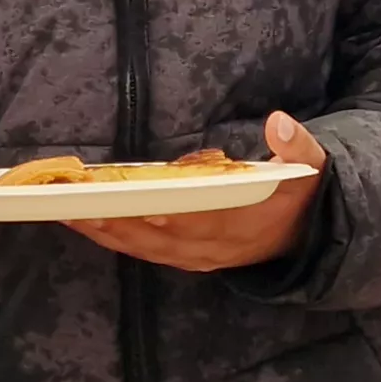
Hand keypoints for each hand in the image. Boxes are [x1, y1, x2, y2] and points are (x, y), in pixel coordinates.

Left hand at [68, 112, 326, 271]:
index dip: (172, 216)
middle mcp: (215, 247)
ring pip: (146, 249)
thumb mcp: (309, 167)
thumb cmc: (296, 194)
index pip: (202, 222)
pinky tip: (87, 224)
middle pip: (160, 239)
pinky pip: (144, 252)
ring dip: (108, 233)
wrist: (302, 239)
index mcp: (244, 224)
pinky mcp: (185, 259)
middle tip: (80, 206)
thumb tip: (278, 122)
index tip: (141, 205)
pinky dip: (115, 239)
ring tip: (71, 213)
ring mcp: (198, 257)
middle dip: (120, 223)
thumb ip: (297, 145)